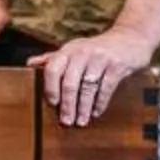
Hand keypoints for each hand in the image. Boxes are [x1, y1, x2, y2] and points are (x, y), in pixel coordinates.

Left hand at [36, 26, 151, 127]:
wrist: (131, 37)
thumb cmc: (96, 48)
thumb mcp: (74, 49)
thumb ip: (52, 58)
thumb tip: (29, 64)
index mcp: (68, 50)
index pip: (53, 68)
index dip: (51, 87)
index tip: (52, 104)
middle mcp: (82, 52)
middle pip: (70, 82)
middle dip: (67, 104)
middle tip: (66, 121)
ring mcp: (100, 59)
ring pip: (88, 87)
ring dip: (83, 107)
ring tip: (80, 121)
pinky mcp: (117, 65)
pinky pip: (106, 87)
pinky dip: (100, 102)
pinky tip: (95, 113)